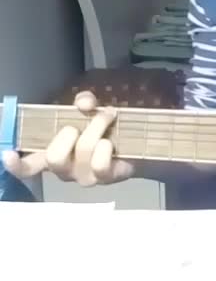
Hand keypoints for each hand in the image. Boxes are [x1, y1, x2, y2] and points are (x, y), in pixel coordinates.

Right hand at [2, 91, 134, 186]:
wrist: (137, 143)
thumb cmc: (106, 129)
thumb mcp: (92, 111)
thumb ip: (85, 102)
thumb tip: (83, 104)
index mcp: (55, 154)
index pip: (28, 168)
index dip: (16, 165)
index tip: (8, 154)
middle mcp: (66, 170)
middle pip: (54, 157)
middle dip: (70, 132)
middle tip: (85, 122)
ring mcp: (85, 177)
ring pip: (82, 151)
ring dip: (97, 127)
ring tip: (108, 118)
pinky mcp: (105, 179)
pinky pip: (100, 163)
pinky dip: (106, 146)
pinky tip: (111, 143)